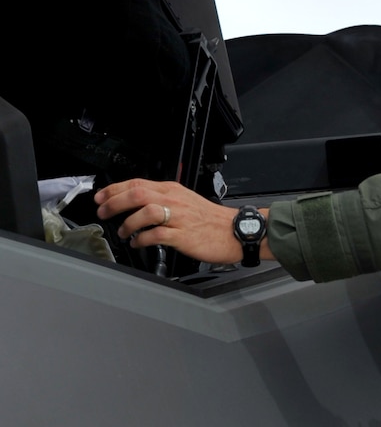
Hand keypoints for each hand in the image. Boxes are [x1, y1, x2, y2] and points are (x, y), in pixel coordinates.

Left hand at [93, 179, 271, 264]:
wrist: (235, 231)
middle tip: (103, 212)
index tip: (101, 197)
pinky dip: (142, 239)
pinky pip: (156, 235)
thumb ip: (163, 200)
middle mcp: (173, 200)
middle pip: (136, 194)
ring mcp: (178, 218)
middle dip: (114, 202)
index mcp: (172, 190)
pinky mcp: (183, 235)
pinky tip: (138, 243)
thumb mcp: (186, 201)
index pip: (136, 183)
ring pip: (144, 212)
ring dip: (128, 223)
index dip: (114, 189)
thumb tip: (138, 206)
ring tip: (123, 232)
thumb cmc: (212, 221)